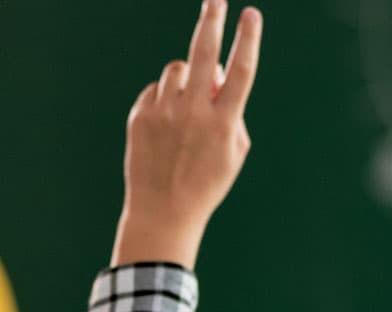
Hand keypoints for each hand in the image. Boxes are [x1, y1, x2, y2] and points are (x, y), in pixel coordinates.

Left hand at [113, 0, 262, 267]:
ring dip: (186, 80)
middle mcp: (193, 113)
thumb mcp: (233, 152)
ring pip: (177, 70)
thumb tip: (219, 75)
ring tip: (185, 110)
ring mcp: (164, 113)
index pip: (241, 71)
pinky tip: (165, 128)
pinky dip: (164, 99)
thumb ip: (232, 111)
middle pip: (205, 53)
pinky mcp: (140, 116)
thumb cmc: (206, 183)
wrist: (163, 212)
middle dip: (213, 20)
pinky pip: (156, 89)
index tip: (251, 14)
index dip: (248, 40)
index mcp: (223, 122)